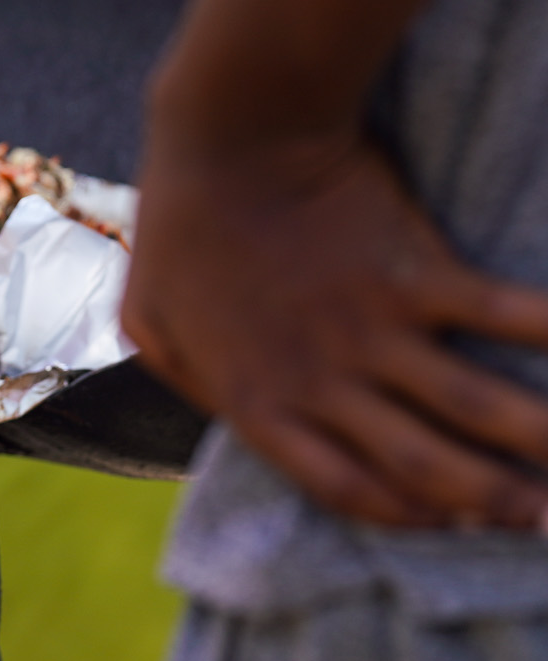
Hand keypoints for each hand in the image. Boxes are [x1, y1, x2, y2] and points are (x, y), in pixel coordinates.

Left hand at [123, 119, 547, 529]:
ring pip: (477, 411)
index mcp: (259, 401)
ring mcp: (375, 330)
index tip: (449, 524)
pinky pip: (507, 318)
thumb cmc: (184, 219)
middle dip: (493, 506)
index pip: (342, 488)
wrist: (229, 136)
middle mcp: (324, 382)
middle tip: (545, 524)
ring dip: (541, 445)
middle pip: (424, 470)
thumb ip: (185, 372)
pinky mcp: (418, 273)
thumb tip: (214, 408)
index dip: (404, 516)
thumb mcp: (152, 316)